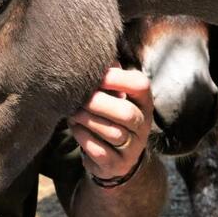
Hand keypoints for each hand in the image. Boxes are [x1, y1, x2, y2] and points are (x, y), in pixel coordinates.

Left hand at [68, 66, 153, 180]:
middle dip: (98, 104)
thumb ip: (108, 76)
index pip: (140, 85)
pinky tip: (76, 130)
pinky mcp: (118, 164)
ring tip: (73, 114)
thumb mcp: (115, 96)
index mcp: (144, 102)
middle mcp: (143, 125)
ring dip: (88, 121)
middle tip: (78, 99)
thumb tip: (91, 51)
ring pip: (113, 133)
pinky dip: (84, 138)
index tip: (95, 76)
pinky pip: (101, 151)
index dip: (117, 78)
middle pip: (126, 113)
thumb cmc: (110, 117)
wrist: (116, 159)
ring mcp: (133, 148)